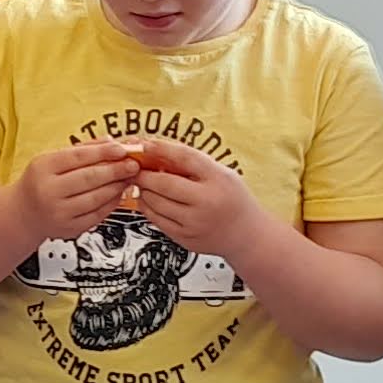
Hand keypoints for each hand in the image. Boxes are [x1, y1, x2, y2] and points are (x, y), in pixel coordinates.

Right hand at [2, 142, 142, 242]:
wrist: (23, 213)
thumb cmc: (40, 181)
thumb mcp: (52, 159)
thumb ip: (83, 149)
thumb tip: (112, 142)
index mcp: (43, 168)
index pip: (78, 157)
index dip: (104, 152)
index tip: (122, 149)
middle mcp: (49, 191)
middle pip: (90, 178)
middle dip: (116, 170)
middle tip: (132, 164)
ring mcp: (59, 212)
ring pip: (97, 197)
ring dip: (117, 186)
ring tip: (128, 177)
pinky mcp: (70, 228)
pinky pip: (97, 214)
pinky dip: (112, 203)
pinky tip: (117, 193)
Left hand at [126, 138, 270, 257]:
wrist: (246, 234)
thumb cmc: (233, 199)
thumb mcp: (222, 173)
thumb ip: (193, 164)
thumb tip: (159, 152)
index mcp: (218, 180)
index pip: (185, 158)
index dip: (161, 149)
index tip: (146, 144)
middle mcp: (206, 202)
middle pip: (164, 183)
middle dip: (144, 175)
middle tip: (136, 169)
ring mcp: (194, 223)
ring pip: (155, 203)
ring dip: (144, 191)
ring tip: (144, 185)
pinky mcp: (185, 238)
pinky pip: (157, 221)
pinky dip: (148, 208)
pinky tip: (150, 200)